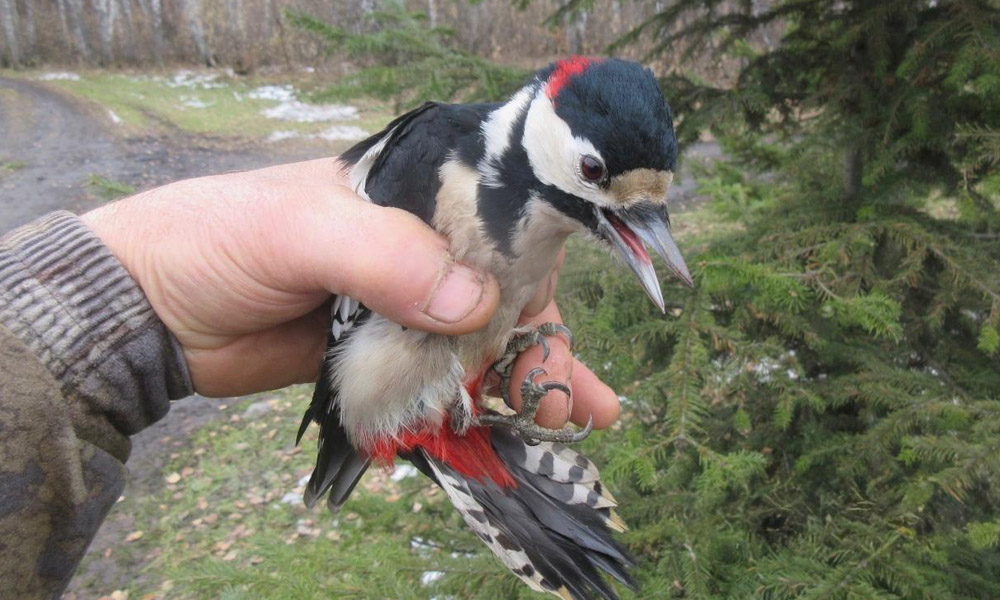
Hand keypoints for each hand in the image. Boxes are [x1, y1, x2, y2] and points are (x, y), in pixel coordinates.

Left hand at [82, 158, 617, 429]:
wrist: (148, 312)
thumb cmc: (216, 241)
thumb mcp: (298, 229)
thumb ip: (385, 257)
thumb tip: (476, 304)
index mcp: (404, 194)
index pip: (492, 220)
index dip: (532, 263)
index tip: (555, 312)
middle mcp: (411, 247)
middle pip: (497, 291)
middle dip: (542, 341)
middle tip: (579, 396)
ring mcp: (396, 306)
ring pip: (475, 342)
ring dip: (521, 380)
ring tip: (568, 418)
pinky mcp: (376, 356)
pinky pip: (435, 380)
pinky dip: (467, 405)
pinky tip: (503, 432)